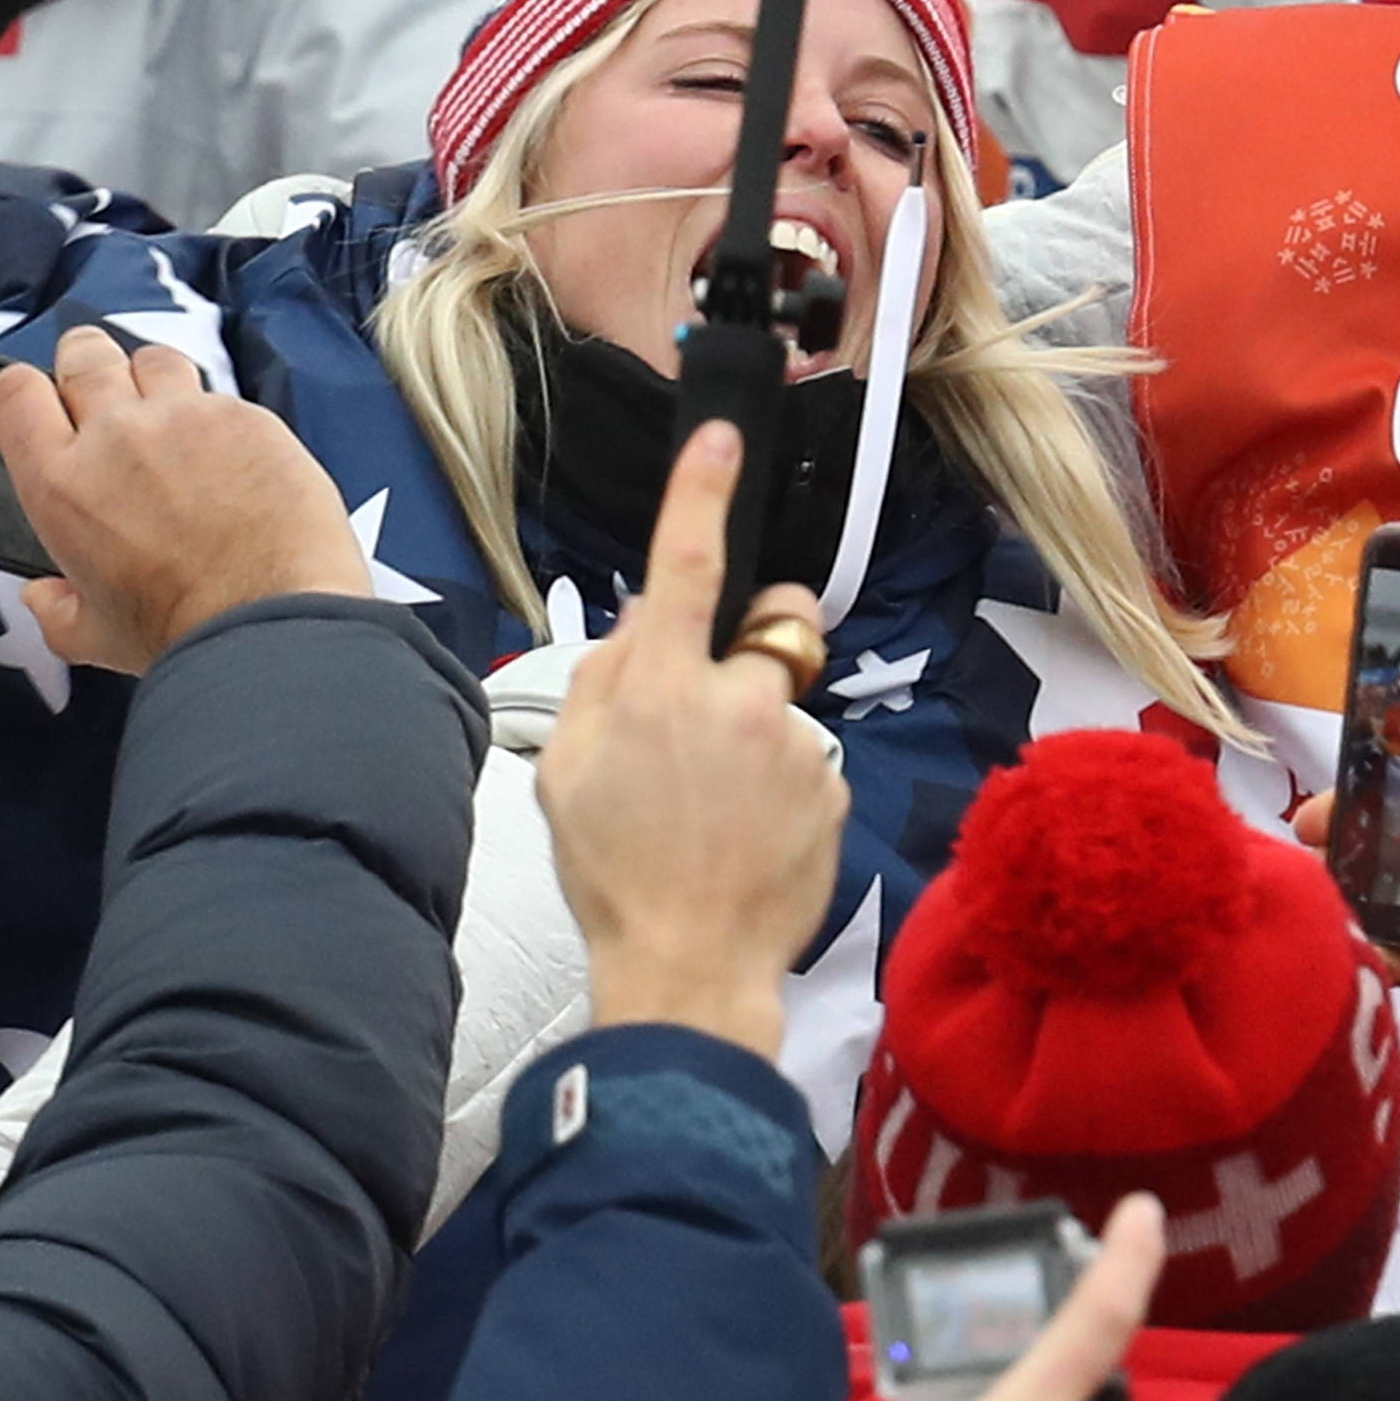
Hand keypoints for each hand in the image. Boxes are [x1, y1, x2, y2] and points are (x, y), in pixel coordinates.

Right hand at [0, 325, 370, 674]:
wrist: (271, 623)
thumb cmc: (186, 631)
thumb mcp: (95, 634)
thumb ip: (58, 609)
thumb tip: (45, 598)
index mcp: (61, 482)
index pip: (15, 393)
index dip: (25, 392)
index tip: (42, 407)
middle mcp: (116, 436)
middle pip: (84, 355)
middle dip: (88, 366)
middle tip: (107, 400)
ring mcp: (184, 418)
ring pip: (155, 361)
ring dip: (156, 381)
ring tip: (173, 424)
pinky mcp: (246, 418)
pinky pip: (223, 396)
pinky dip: (222, 419)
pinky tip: (234, 460)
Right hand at [536, 425, 846, 1055]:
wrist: (690, 964)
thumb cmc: (615, 872)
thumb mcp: (566, 766)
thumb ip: (602, 681)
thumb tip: (642, 629)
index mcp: (660, 686)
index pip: (684, 564)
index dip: (702, 492)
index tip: (722, 436)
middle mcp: (738, 700)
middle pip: (774, 624)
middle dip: (759, 640)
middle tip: (721, 705)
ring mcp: (796, 746)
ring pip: (785, 705)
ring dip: (759, 735)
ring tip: (719, 808)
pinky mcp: (834, 790)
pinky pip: (807, 763)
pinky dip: (782, 788)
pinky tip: (748, 838)